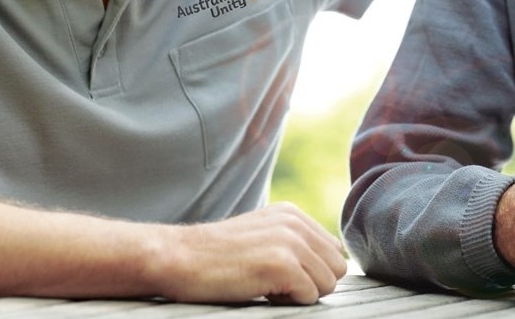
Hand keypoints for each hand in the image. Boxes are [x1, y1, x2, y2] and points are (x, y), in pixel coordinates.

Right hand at [150, 202, 346, 303]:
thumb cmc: (215, 255)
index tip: (281, 273)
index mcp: (292, 214)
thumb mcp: (260, 235)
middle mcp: (295, 223)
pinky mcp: (282, 264)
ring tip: (267, 285)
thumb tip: (327, 263)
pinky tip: (261, 290)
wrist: (178, 257)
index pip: (333, 250)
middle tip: (276, 283)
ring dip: (301, 293)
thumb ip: (293, 241)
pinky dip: (289, 301)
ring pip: (328, 283)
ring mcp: (290, 242)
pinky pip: (310, 295)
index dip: (312, 270)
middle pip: (336, 267)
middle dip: (312, 283)